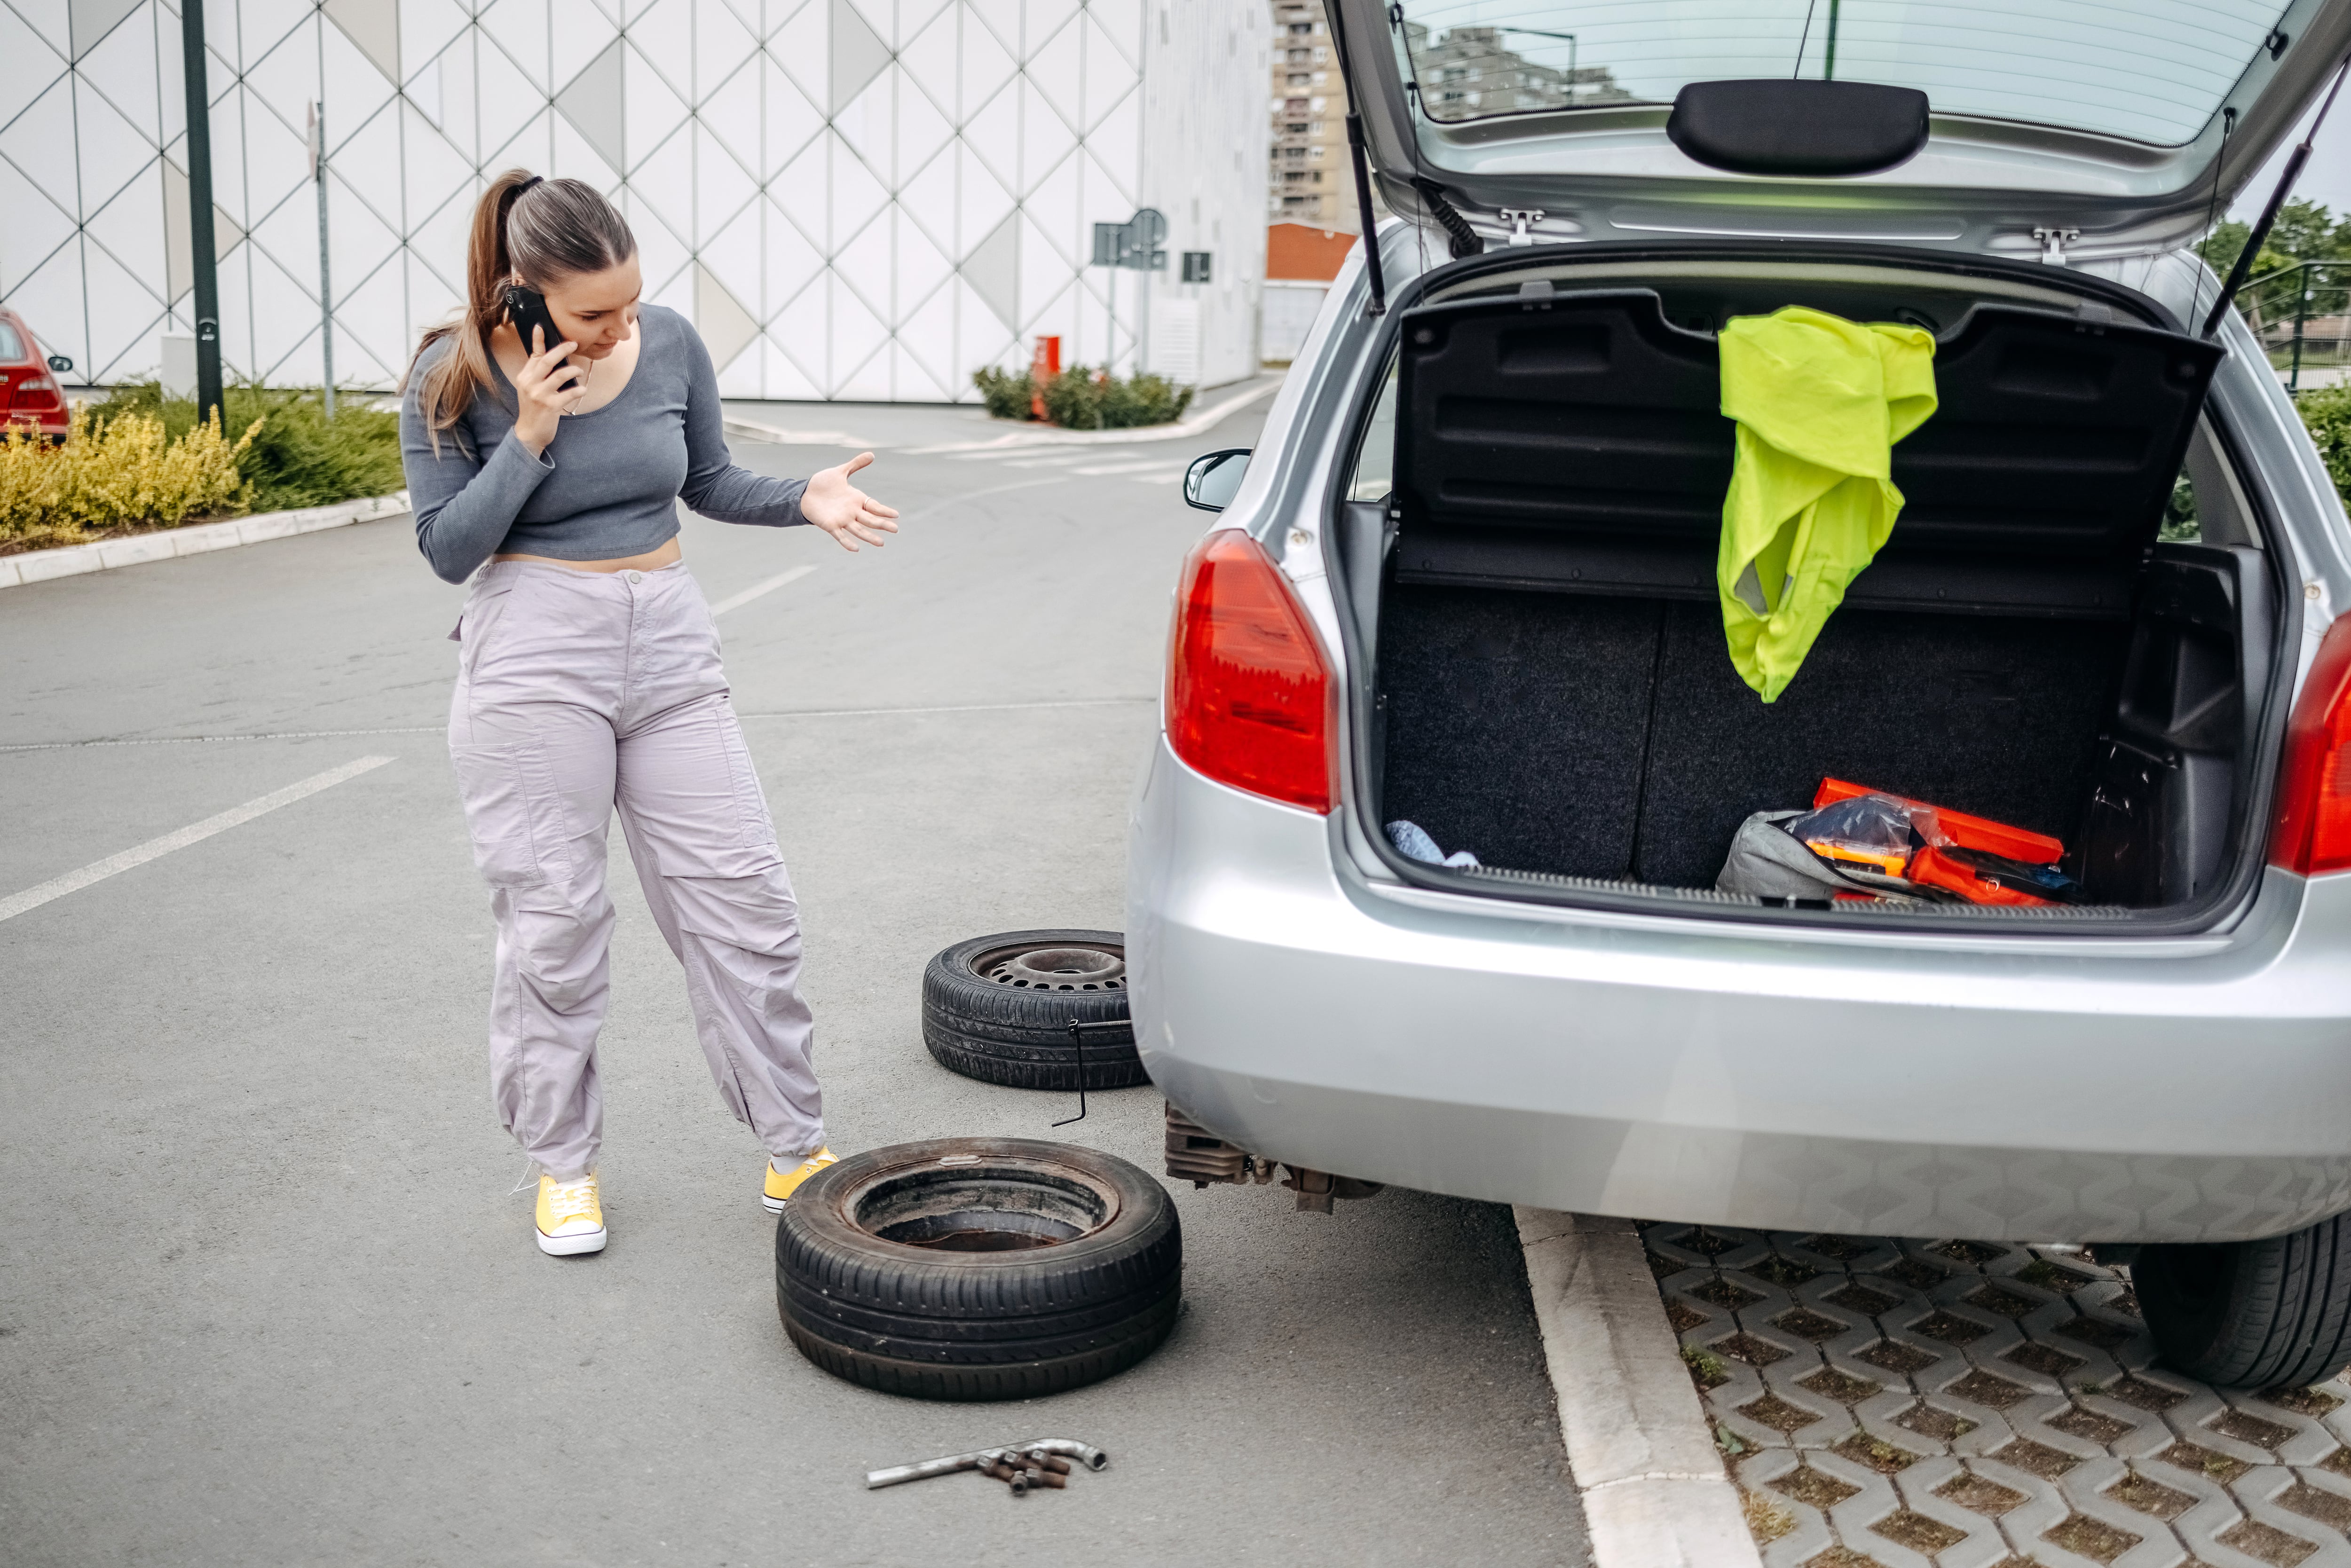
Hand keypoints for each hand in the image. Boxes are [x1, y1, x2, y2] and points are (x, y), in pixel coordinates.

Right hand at [512, 326, 582, 455]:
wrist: (529, 433)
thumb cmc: (534, 409)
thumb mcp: (531, 389)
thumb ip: (539, 374)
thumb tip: (555, 358)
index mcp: (524, 376)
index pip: (534, 355)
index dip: (538, 340)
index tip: (541, 326)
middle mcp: (530, 383)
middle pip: (547, 361)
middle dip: (562, 350)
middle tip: (574, 344)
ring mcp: (539, 395)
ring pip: (559, 375)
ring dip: (573, 370)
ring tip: (579, 372)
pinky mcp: (550, 406)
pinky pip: (568, 393)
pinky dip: (579, 390)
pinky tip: (583, 389)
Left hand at [801, 452, 899, 550]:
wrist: (804, 494)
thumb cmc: (822, 484)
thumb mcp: (840, 471)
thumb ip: (856, 465)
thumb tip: (872, 455)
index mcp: (856, 499)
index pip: (874, 506)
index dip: (885, 511)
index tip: (896, 515)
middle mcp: (852, 511)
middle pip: (871, 520)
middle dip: (883, 525)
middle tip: (895, 530)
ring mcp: (842, 520)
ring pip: (859, 530)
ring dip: (870, 537)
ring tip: (881, 543)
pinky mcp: (831, 526)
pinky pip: (840, 536)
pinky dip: (847, 543)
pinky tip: (856, 549)